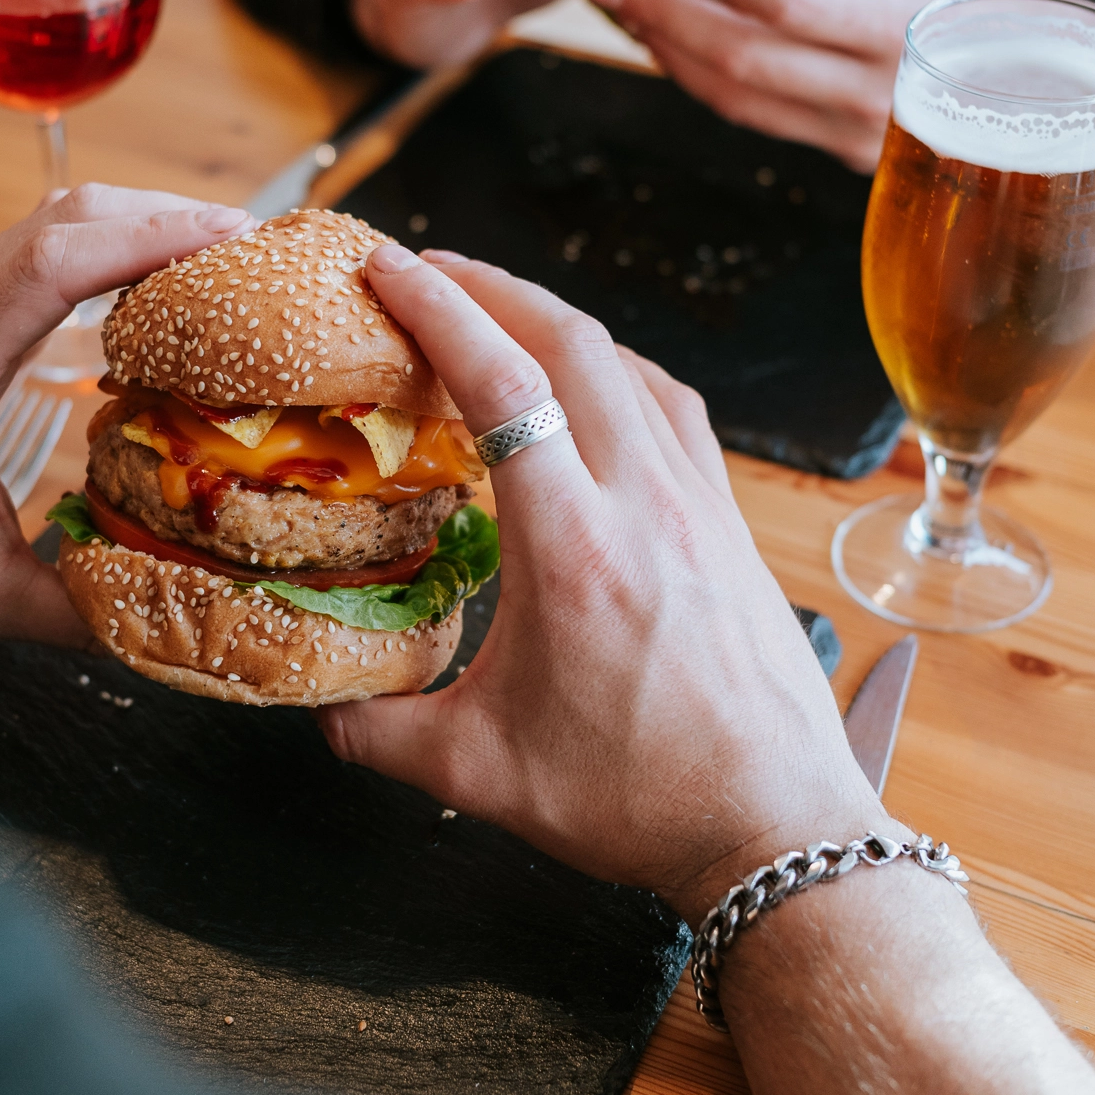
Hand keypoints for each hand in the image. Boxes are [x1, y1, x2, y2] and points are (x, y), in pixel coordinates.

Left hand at [0, 186, 253, 642]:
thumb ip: (78, 611)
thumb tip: (178, 624)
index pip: (58, 262)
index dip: (151, 238)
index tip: (231, 241)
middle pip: (68, 215)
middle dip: (168, 217)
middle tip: (256, 247)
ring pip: (57, 217)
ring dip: (141, 221)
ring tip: (224, 253)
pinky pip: (45, 245)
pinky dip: (110, 243)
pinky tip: (159, 277)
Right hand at [321, 245, 882, 920]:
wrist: (774, 827)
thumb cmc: (640, 800)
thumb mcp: (481, 776)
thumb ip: (381, 733)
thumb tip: (320, 712)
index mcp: (573, 547)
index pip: (501, 382)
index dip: (436, 310)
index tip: (388, 267)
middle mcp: (645, 503)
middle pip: (573, 342)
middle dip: (491, 287)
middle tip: (428, 271)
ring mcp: (700, 507)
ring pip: (631, 366)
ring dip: (559, 321)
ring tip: (501, 315)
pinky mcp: (731, 526)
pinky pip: (674, 410)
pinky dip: (621, 371)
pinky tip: (597, 390)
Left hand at [587, 0, 1069, 171]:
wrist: (1069, 113)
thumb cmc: (1017, 14)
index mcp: (901, 29)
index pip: (786, 3)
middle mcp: (869, 94)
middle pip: (738, 60)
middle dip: (660, 17)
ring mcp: (854, 138)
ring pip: (735, 100)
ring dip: (667, 54)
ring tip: (624, 6)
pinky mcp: (846, 159)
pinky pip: (758, 118)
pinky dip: (705, 80)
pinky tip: (675, 44)